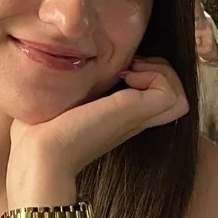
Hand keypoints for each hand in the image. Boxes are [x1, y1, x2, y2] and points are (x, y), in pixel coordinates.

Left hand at [7, 57, 188, 204]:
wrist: (39, 155)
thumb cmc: (38, 131)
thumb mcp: (58, 100)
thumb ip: (68, 87)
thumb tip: (60, 62)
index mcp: (117, 116)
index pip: (154, 93)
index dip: (143, 71)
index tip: (118, 67)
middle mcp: (132, 118)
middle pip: (174, 93)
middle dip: (154, 68)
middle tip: (126, 67)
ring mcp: (137, 118)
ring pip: (179, 93)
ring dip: (160, 72)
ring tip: (129, 72)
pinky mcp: (135, 114)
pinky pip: (172, 92)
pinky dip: (156, 76)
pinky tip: (126, 79)